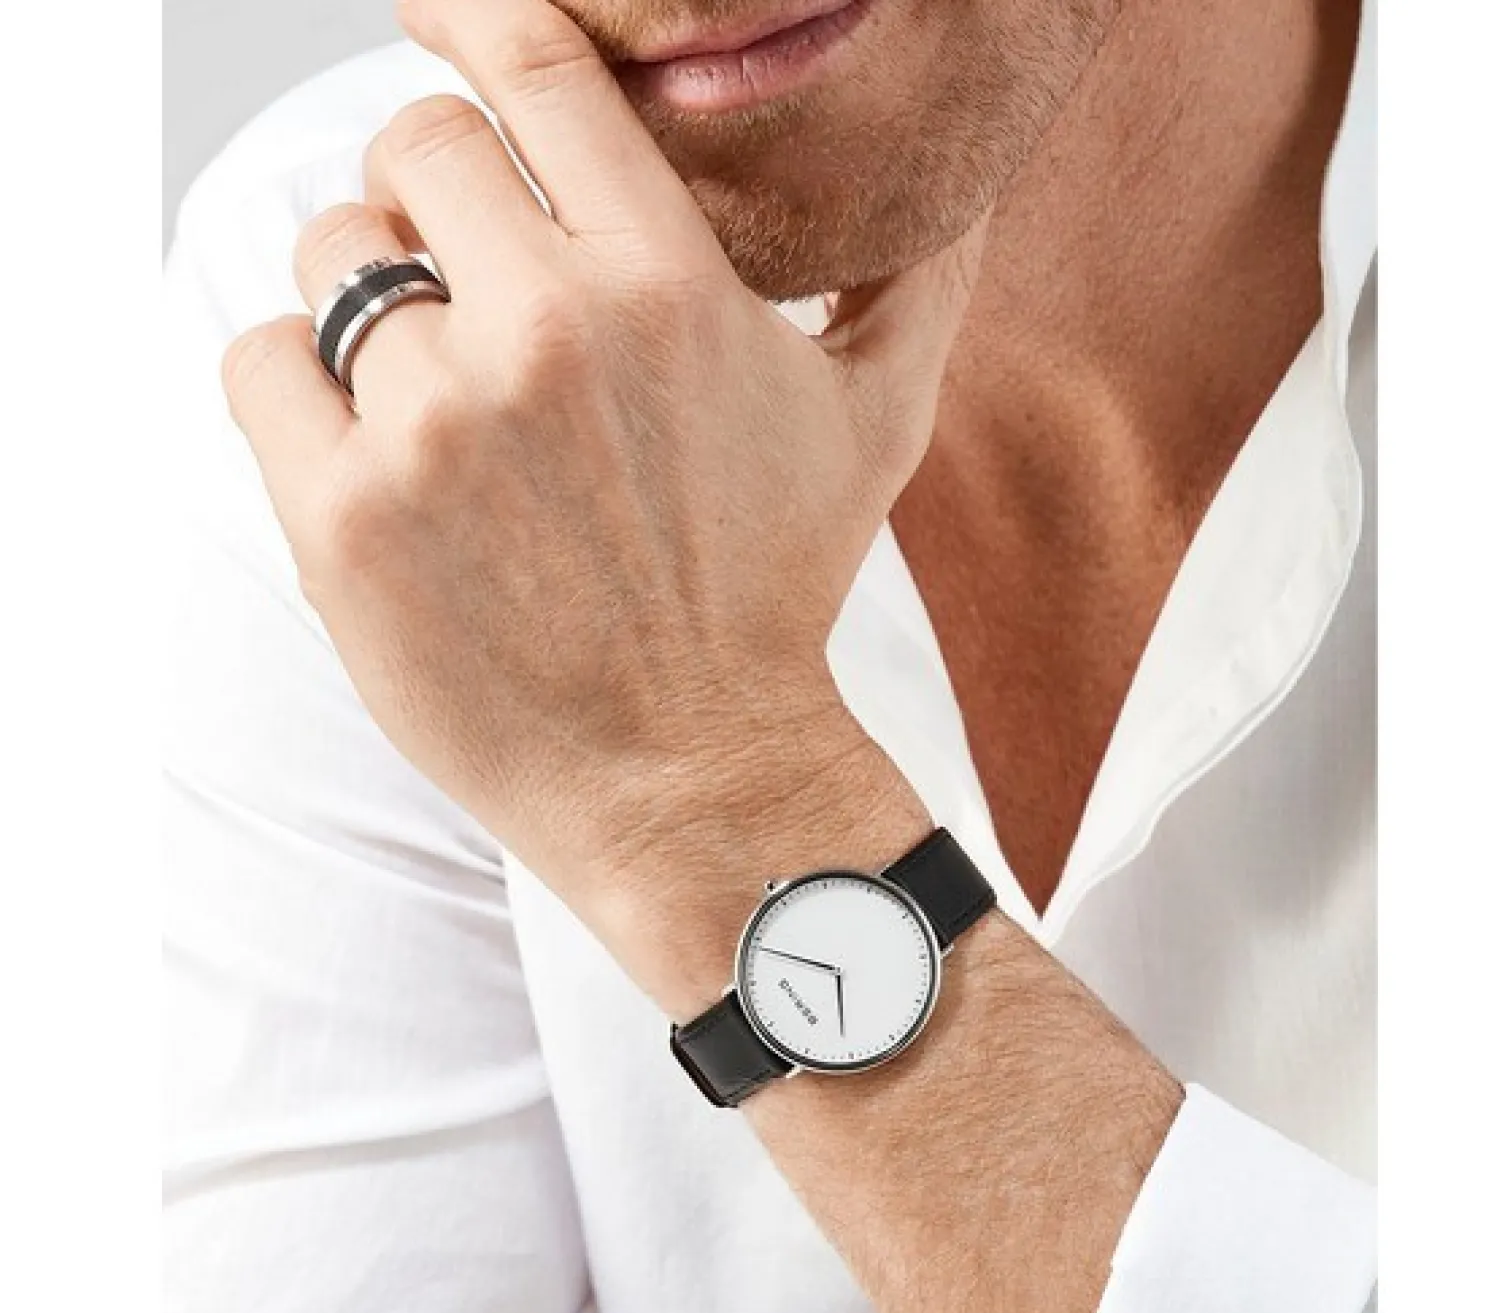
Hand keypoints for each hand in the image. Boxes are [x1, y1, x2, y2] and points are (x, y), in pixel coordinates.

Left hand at [221, 0, 988, 997]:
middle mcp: (543, 336)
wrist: (691, 778)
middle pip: (408, 150)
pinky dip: (294, 390)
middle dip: (433, 199)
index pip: (533, 66)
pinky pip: (257, 364)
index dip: (476, 28)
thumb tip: (966, 175)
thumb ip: (918, 279)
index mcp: (666, 286)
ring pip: (330, 259)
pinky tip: (370, 452)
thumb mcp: (879, 430)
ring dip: (372, 310)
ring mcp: (432, 430)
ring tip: (440, 403)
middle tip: (472, 288)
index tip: (447, 30)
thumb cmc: (778, 598)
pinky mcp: (344, 520)